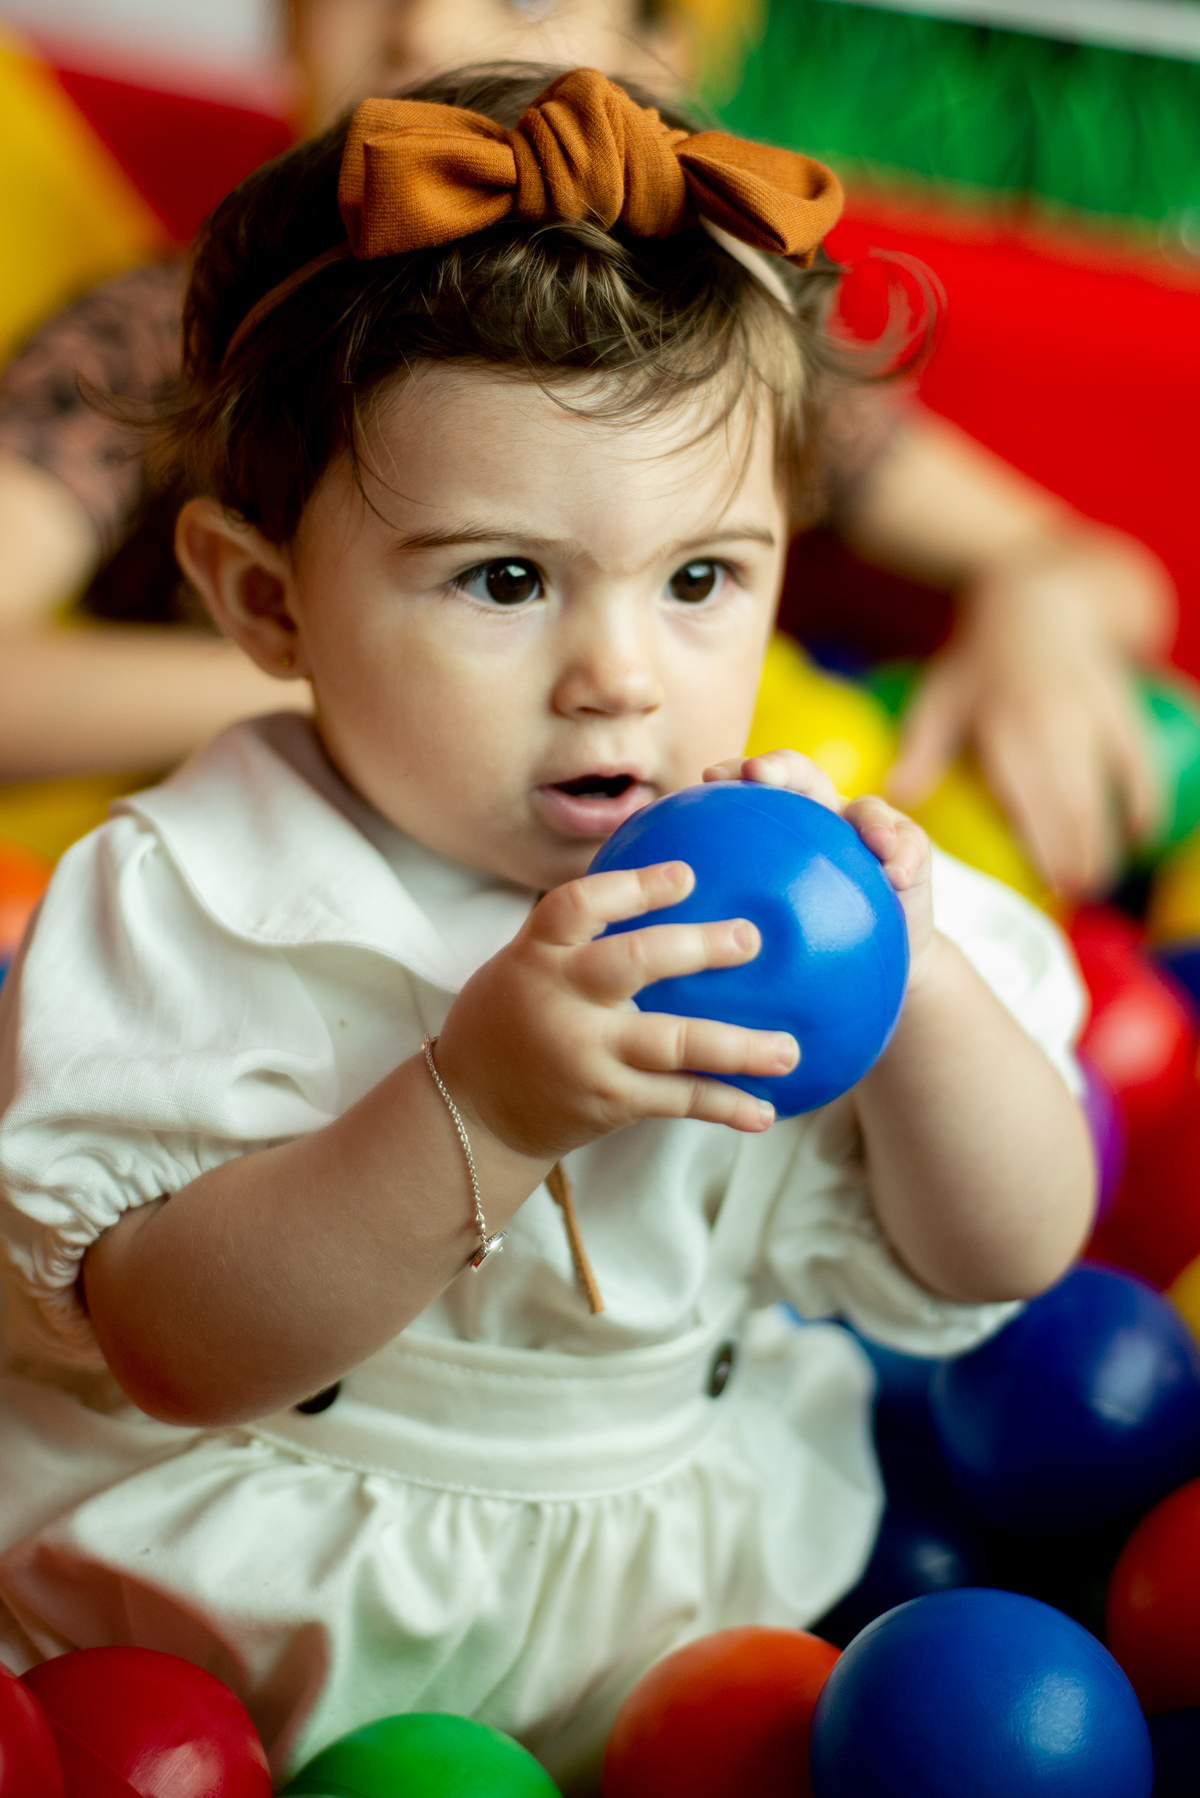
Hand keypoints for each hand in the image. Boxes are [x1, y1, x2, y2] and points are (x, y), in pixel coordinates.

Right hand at [435, 860, 800, 1159]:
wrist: (470, 1114)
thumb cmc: (511, 1021)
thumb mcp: (525, 964)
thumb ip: (580, 935)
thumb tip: (668, 882)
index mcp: (537, 954)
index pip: (578, 905)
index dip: (633, 888)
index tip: (686, 875)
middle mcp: (562, 1000)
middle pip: (633, 963)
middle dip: (696, 949)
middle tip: (751, 939)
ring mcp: (586, 1054)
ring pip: (673, 1044)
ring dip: (737, 1047)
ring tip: (789, 1049)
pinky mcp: (607, 1101)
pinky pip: (676, 1100)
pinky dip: (723, 1105)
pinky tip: (764, 1111)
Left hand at [703, 748, 937, 985]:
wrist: (865, 967)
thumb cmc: (803, 944)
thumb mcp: (760, 926)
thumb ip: (727, 911)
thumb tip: (664, 917)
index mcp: (782, 824)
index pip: (753, 786)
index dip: (733, 772)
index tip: (709, 778)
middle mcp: (823, 815)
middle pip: (803, 777)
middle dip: (781, 768)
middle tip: (760, 775)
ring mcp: (868, 830)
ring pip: (870, 809)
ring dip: (869, 820)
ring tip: (868, 839)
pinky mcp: (908, 853)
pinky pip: (910, 848)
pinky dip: (904, 857)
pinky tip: (897, 873)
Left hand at [886, 539, 1160, 897]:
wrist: (1041, 603)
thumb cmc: (981, 661)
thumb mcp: (941, 698)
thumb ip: (922, 748)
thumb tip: (895, 796)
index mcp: (1006, 730)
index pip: (1029, 802)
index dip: (1045, 847)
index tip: (1049, 883)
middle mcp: (1054, 727)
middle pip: (1073, 807)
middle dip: (1078, 856)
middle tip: (1075, 892)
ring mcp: (1093, 719)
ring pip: (1107, 791)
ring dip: (1109, 838)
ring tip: (1102, 878)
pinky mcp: (1122, 710)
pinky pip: (1140, 764)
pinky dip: (1144, 801)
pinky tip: (1140, 834)